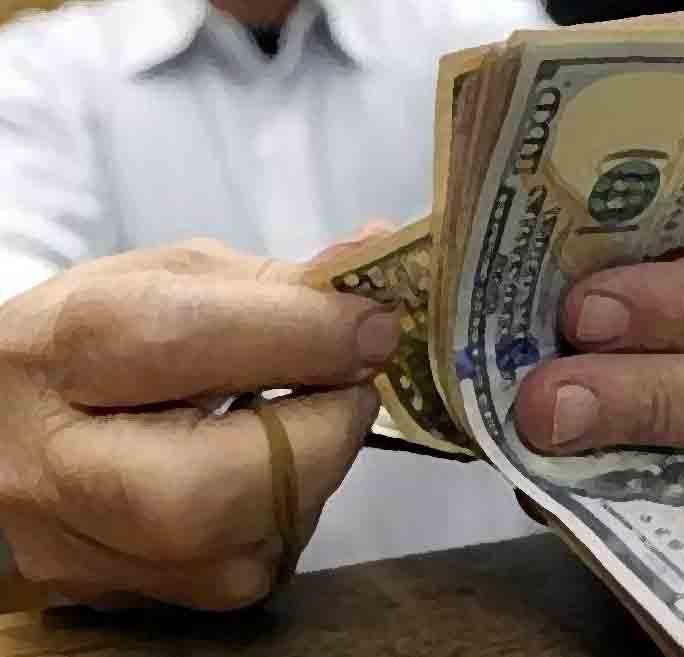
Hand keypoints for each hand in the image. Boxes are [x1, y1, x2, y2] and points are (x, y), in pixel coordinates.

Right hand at [0, 237, 398, 609]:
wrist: (18, 430)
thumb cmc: (101, 341)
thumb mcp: (174, 284)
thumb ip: (278, 283)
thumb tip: (379, 255)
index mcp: (55, 351)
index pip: (179, 342)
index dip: (300, 334)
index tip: (377, 325)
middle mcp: (53, 472)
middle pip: (209, 487)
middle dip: (319, 434)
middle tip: (353, 388)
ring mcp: (86, 554)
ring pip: (242, 547)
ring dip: (311, 476)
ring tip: (304, 422)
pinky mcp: (131, 599)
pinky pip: (246, 570)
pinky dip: (284, 514)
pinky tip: (266, 470)